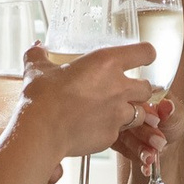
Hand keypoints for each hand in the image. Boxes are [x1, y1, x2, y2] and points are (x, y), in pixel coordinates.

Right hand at [16, 42, 153, 159]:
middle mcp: (119, 87)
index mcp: (106, 62)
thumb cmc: (42, 97)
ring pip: (139, 113)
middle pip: (147, 87)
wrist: (41, 131)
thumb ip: (39, 56)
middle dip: (139, 90)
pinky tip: (93, 128)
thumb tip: (36, 47)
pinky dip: (111, 130)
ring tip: (109, 112)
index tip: (143, 58)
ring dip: (129, 112)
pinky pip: (120, 133)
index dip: (146, 55)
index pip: (145, 52)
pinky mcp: (112, 136)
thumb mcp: (37, 69)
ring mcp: (118, 114)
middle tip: (122, 90)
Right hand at [113, 97, 175, 171]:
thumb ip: (173, 112)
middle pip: (129, 118)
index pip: (137, 98)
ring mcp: (121, 125)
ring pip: (124, 136)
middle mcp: (128, 108)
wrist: (165, 148)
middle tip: (159, 143)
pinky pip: (121, 150)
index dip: (146, 111)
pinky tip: (146, 167)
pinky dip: (135, 159)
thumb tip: (168, 105)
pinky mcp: (117, 141)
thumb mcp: (178, 117)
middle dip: (144, 133)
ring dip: (139, 148)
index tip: (157, 122)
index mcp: (142, 96)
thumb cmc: (171, 127)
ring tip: (151, 158)